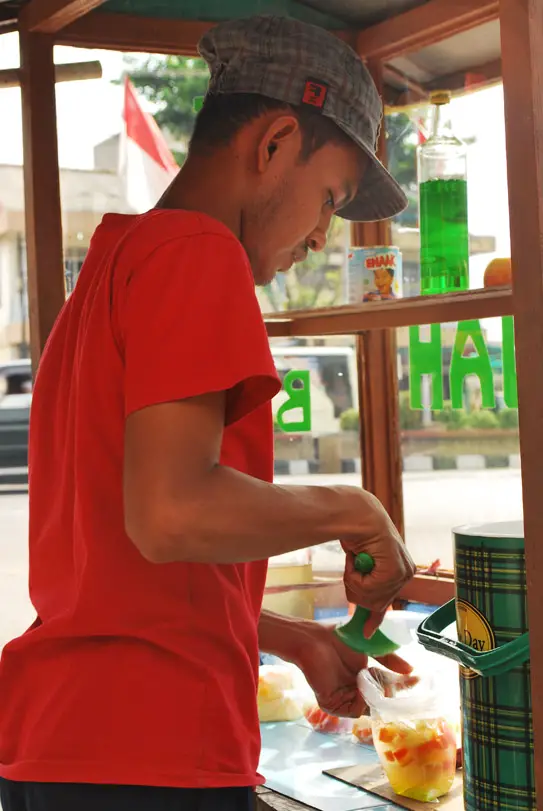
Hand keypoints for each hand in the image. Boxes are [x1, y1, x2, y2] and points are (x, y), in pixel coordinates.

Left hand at [297, 624, 415, 717]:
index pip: (385, 687)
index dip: (400, 686)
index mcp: (363, 678)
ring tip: (378, 686)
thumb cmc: (339, 639)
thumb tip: (411, 670)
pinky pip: (352, 710)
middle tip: (398, 687)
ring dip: (375, 697)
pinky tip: (361, 689)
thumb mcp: (370, 648)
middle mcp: (354, 690)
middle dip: (390, 696)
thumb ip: (389, 659)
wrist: (314, 639)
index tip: (417, 681)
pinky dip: (360, 702)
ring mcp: (343, 698)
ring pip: (367, 707)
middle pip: (378, 701)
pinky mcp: (331, 704)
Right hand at [340, 488, 415, 637]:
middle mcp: (406, 574)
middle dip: (357, 590)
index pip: (387, 601)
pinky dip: (354, 576)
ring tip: (355, 560)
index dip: (375, 618)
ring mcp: (402, 573)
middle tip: (352, 569)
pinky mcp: (395, 571)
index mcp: (401, 572)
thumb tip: (358, 607)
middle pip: (374, 604)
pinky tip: (357, 559)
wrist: (357, 515)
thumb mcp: (361, 566)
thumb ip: (364, 585)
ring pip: (370, 598)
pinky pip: (368, 589)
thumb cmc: (357, 535)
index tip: (367, 633)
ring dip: (353, 581)